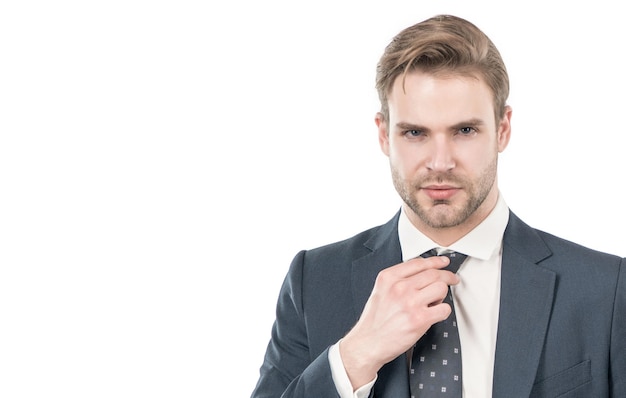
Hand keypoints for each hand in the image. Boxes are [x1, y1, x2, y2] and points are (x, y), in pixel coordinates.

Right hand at [339, 255, 458, 388]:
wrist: (368, 342)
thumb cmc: (375, 320)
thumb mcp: (380, 290)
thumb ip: (398, 279)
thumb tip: (423, 273)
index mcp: (389, 278)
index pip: (419, 263)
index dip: (436, 262)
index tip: (443, 263)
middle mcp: (399, 287)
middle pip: (434, 274)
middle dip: (448, 276)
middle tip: (453, 280)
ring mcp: (410, 302)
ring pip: (441, 288)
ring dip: (442, 296)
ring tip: (434, 302)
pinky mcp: (420, 319)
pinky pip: (444, 309)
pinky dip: (443, 311)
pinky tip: (435, 314)